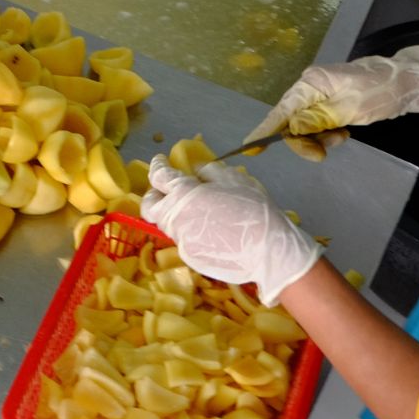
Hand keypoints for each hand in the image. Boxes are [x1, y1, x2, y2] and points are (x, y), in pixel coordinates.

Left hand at [140, 155, 321, 305]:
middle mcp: (174, 218)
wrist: (268, 252)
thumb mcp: (234, 179)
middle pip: (150, 206)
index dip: (158, 165)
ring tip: (196, 209)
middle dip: (154, 195)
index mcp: (183, 194)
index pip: (159, 176)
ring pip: (168, 224)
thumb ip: (209, 171)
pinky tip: (212, 231)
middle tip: (166, 189)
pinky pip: (185, 239)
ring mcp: (181, 240)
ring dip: (175, 214)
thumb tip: (196, 172)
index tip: (160, 161)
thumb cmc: (252, 210)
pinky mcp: (190, 257)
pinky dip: (192, 231)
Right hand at [245, 45, 418, 143]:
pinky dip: (328, 134)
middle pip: (292, 122)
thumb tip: (290, 129)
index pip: (281, 111)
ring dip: (320, 138)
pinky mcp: (331, 104)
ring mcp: (320, 96)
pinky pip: (319, 124)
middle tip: (321, 155)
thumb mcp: (349, 109)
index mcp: (311, 84)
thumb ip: (317, 120)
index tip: (249, 148)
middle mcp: (311, 88)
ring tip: (342, 137)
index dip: (265, 131)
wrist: (407, 81)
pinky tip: (344, 132)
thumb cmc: (379, 92)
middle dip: (304, 141)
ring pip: (306, 126)